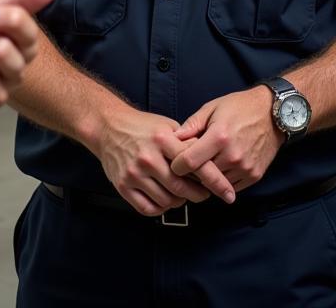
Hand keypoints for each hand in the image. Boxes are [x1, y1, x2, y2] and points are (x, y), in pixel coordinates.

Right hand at [89, 105, 233, 215]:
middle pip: (182, 188)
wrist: (108, 126)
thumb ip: (186, 143)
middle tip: (202, 193)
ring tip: (181, 193)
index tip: (227, 192)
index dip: (214, 180)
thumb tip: (210, 162)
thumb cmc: (141, 126)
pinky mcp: (123, 186)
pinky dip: (161, 208)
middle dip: (198, 195)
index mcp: (162, 140)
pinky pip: (148, 208)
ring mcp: (134, 173)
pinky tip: (164, 199)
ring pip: (167, 201)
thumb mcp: (166, 126)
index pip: (195, 164)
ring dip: (179, 201)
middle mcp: (148, 157)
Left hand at [169, 87, 281, 192]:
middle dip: (191, 173)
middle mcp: (233, 156)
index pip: (190, 162)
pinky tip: (219, 168)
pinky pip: (231, 187)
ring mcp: (245, 168)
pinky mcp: (254, 176)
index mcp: (219, 137)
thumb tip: (173, 138)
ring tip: (203, 166)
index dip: (177, 165)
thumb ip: (192, 124)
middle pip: (201, 176)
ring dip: (207, 179)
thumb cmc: (240, 107)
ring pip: (216, 184)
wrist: (273, 114)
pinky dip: (222, 181)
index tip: (173, 163)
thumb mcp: (212, 108)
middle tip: (186, 166)